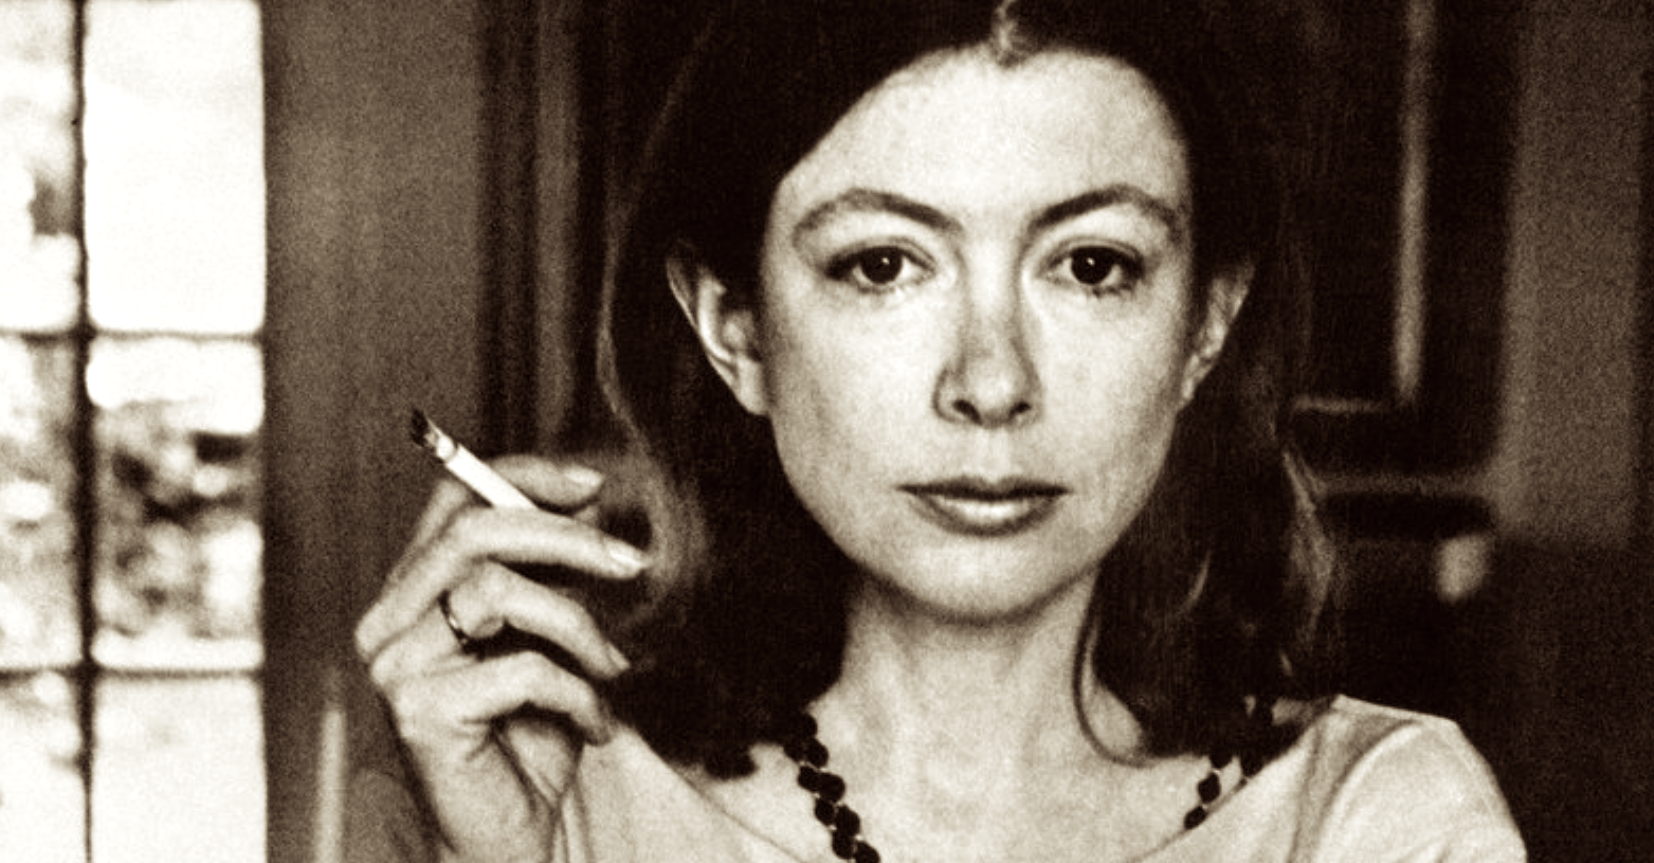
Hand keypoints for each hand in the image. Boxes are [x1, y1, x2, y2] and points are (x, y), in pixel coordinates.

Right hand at [354, 455, 647, 862]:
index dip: (523, 477)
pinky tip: (597, 724)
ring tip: (612, 668)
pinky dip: (578, 693)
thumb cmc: (528, 738)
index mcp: (413, 593)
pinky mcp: (419, 714)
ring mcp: (395, 667)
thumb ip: (552, 576)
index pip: (454, 500)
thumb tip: (591, 502)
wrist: (507, 838)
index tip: (597, 486)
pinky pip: (520, 670)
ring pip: (496, 591)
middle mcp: (389, 622)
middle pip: (473, 531)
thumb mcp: (550, 640)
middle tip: (633, 564)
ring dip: (578, 626)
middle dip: (568, 539)